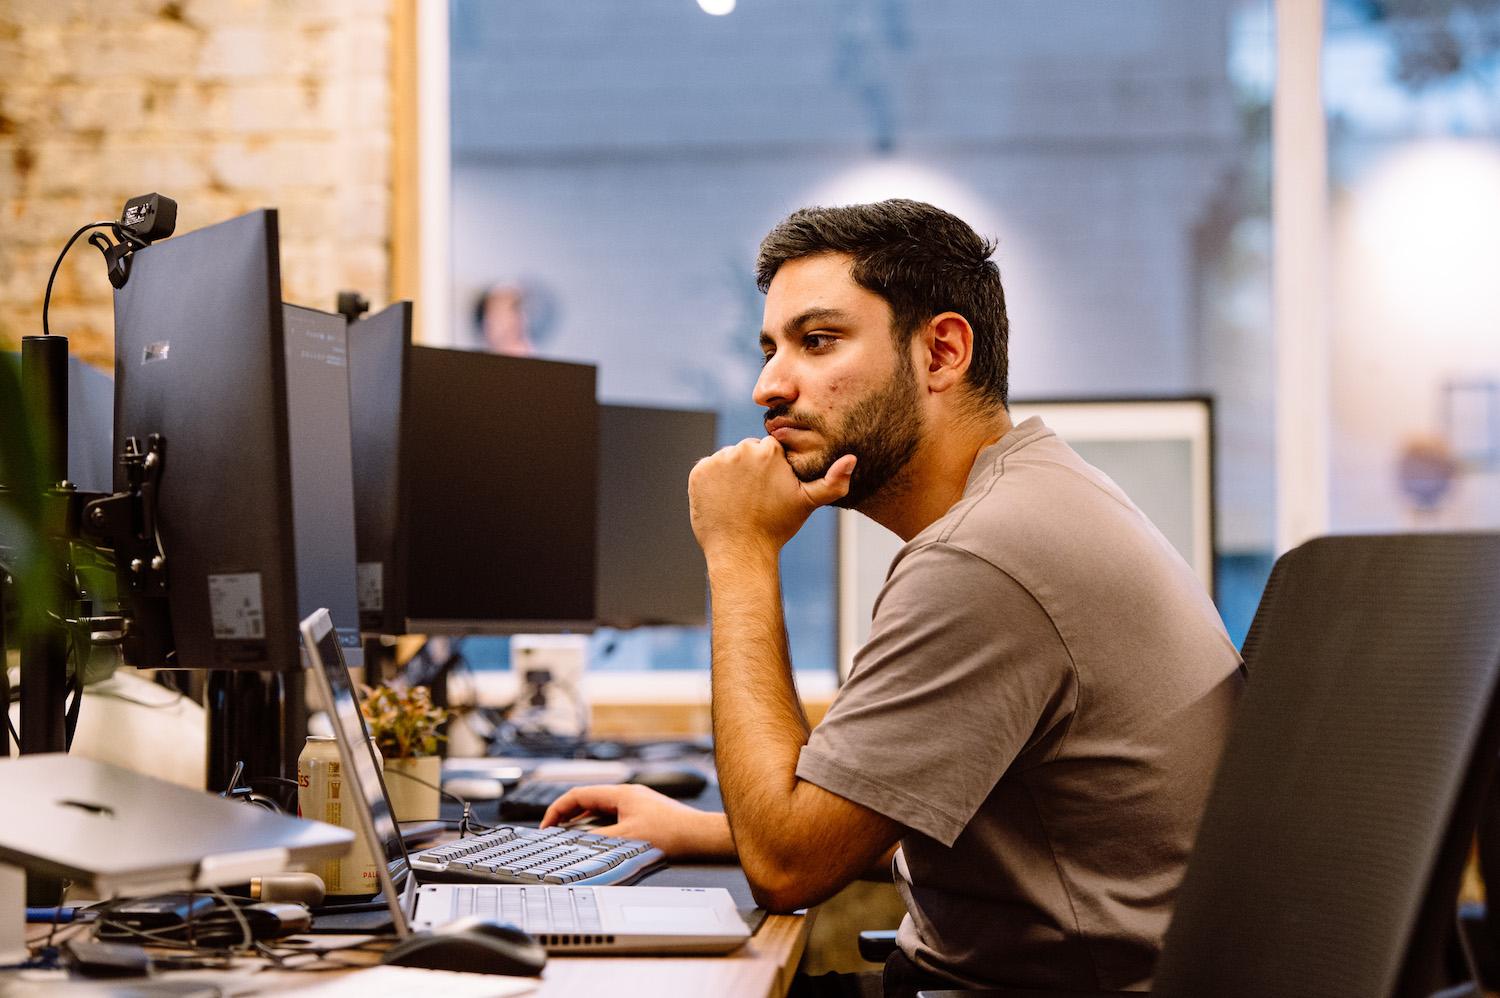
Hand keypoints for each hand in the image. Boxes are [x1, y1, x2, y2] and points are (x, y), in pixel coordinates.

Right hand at [538, 784, 734, 860]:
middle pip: (588, 801)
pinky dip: (600, 828)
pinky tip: (599, 841)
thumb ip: (596, 839)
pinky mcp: (645, 815)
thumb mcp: (625, 839)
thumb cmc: (670, 834)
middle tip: (554, 833)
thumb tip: (574, 842)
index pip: (578, 795)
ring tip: (572, 839)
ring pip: (601, 810)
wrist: (700, 837)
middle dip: (568, 816)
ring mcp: (637, 804)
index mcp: (620, 794)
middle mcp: (628, 795)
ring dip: (584, 823)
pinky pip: (614, 818)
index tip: (547, 826)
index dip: (557, 809)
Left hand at [688, 436, 855, 558]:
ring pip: (727, 460)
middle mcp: (741, 450)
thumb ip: (833, 481)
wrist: (741, 552)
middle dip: (750, 469)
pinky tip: (723, 501)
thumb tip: (852, 458)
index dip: (771, 469)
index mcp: (768, 450)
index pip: (768, 448)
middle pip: (746, 452)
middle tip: (755, 498)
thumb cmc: (777, 527)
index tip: (771, 490)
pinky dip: (712, 482)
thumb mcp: (808, 502)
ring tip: (739, 501)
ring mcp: (717, 461)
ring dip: (731, 474)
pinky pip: (707, 470)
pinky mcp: (698, 473)